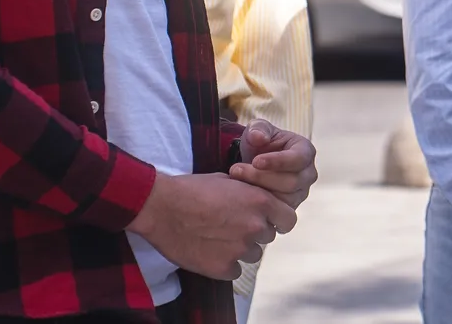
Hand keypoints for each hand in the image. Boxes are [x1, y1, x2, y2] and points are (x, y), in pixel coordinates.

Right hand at [129, 171, 297, 279]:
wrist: (162, 207)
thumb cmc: (192, 189)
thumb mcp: (229, 180)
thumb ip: (249, 193)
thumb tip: (259, 200)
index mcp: (260, 202)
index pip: (289, 220)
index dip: (279, 221)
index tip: (269, 221)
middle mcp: (255, 226)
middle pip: (268, 237)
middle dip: (255, 233)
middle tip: (233, 227)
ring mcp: (239, 249)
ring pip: (252, 255)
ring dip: (240, 249)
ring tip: (218, 238)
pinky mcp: (222, 268)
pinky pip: (234, 271)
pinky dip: (225, 265)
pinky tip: (210, 252)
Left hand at [228, 120, 317, 209]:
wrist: (255, 163)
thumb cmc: (260, 144)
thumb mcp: (258, 130)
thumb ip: (258, 129)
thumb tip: (259, 136)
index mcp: (306, 152)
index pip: (298, 159)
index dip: (277, 161)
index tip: (256, 161)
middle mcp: (308, 174)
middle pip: (291, 182)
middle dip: (261, 177)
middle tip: (236, 169)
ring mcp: (300, 193)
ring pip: (283, 199)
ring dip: (257, 191)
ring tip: (235, 180)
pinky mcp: (288, 208)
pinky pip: (276, 211)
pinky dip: (257, 204)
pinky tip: (240, 194)